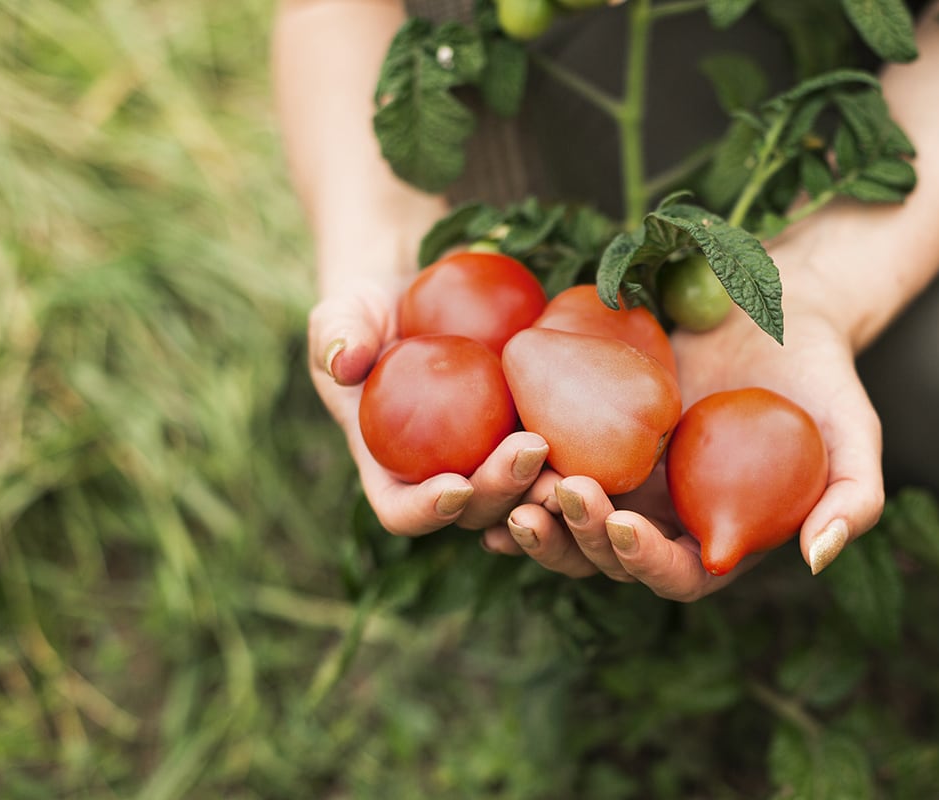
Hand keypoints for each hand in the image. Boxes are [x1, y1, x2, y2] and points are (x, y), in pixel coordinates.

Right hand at [308, 267, 551, 535]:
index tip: (454, 485)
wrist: (420, 294)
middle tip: (532, 449)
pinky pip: (556, 457)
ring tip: (576, 460)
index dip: (426, 511)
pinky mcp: (526, 433)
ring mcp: (489, 460)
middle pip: (474, 511)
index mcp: (388, 469)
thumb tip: (345, 360)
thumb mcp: (343, 315)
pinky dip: (577, 455)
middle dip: (503, 491)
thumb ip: (337, 336)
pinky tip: (602, 436)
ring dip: (549, 487)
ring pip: (523, 496)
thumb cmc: (370, 309)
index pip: (401, 510)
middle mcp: (442, 478)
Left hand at [482, 291, 883, 597]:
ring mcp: (628, 481)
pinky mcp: (596, 437)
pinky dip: (518, 475)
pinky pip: (550, 467)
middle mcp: (668, 519)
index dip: (646, 564)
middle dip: (577, 540)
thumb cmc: (823, 372)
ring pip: (569, 525)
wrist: (778, 305)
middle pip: (610, 559)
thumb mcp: (856, 432)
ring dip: (537, 520)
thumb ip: (852, 500)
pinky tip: (492, 458)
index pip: (679, 577)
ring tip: (511, 490)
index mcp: (722, 534)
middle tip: (555, 496)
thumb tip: (815, 559)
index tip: (623, 522)